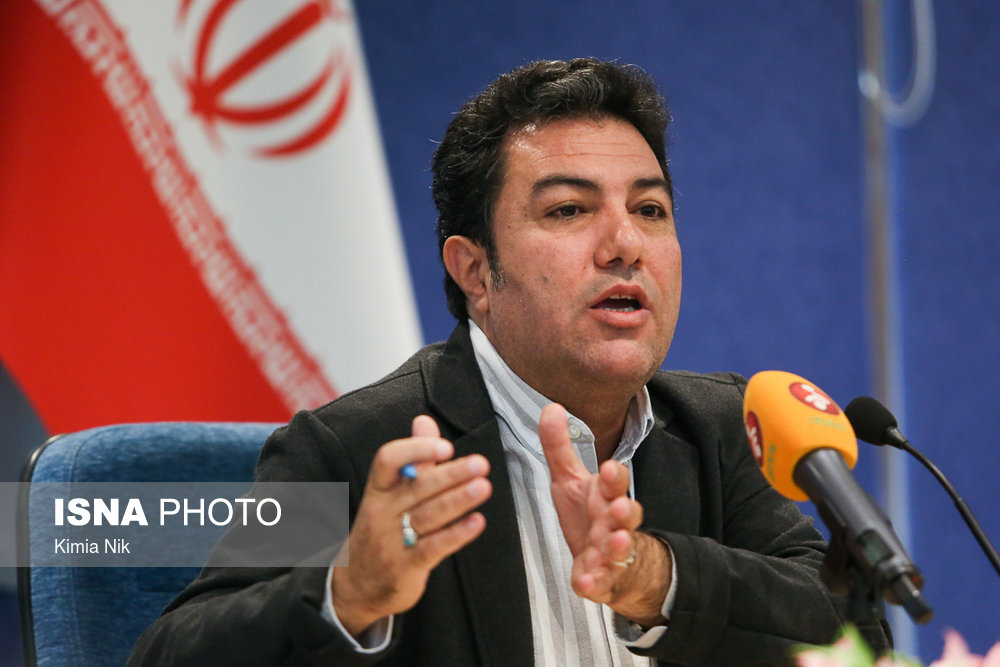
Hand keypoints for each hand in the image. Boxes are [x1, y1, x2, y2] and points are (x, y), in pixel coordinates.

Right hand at [330, 415, 491, 635]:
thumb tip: (425, 420)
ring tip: (484, 486)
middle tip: (480, 464)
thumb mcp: (388, 494)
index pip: (387, 461)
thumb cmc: (380, 531)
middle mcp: (381, 512)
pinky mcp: (405, 567)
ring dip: (458, 500)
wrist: (356, 586)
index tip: (445, 447)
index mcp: (377, 490)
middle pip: (417, 488)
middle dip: (451, 474)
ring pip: (428, 515)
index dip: (416, 450)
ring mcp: (391, 541)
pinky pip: (433, 548)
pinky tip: (476, 522)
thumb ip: (413, 458)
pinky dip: (456, 534)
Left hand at [539, 403, 669, 625]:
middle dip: (624, 509)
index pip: (617, 483)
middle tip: (620, 506)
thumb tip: (551, 407)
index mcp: (608, 496)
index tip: (611, 467)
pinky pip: (601, 583)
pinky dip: (595, 583)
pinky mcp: (604, 580)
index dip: (616, 477)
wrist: (610, 560)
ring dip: (618, 545)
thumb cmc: (590, 514)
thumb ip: (559, 447)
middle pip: (626, 515)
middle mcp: (615, 523)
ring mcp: (613, 553)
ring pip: (620, 549)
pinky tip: (587, 582)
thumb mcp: (571, 480)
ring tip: (614, 542)